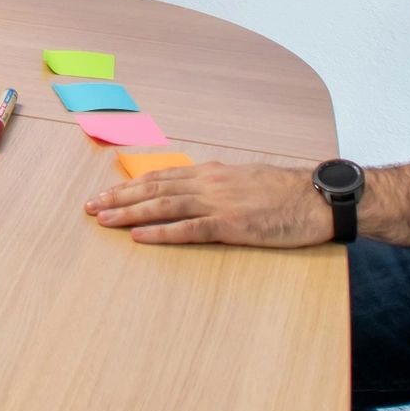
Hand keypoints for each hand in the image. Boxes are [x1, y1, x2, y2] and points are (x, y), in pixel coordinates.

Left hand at [83, 162, 332, 246]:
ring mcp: (219, 203)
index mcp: (211, 173)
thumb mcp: (246, 181)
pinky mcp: (232, 226)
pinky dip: (161, 233)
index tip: (106, 192)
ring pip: (163, 206)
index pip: (161, 177)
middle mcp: (209, 183)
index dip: (131, 185)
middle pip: (154, 189)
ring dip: (129, 213)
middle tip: (91, 207)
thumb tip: (196, 191)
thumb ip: (218, 185)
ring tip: (103, 220)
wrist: (318, 199)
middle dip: (119, 198)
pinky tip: (139, 237)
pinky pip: (189, 229)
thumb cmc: (286, 193)